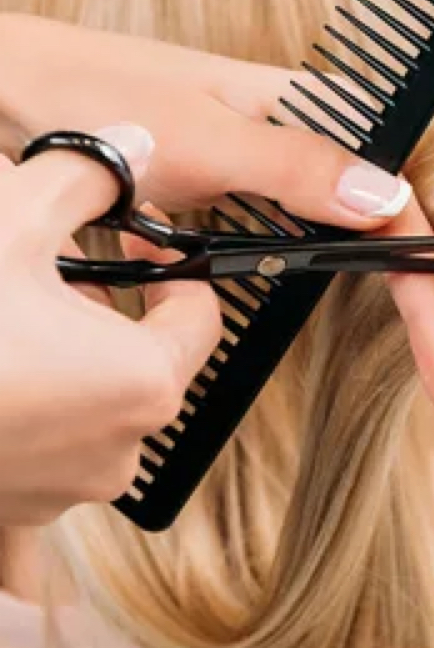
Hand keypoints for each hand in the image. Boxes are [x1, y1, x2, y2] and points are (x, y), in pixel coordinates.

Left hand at [0, 14, 433, 458]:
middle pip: (418, 254)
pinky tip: (428, 351)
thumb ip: (295, 163)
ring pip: (394, 270)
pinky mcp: (275, 219)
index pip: (409, 225)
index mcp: (326, 120)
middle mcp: (329, 158)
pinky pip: (348, 272)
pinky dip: (390, 320)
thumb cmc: (97, 100)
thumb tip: (391, 202)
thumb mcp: (198, 135)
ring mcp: (303, 192)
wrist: (15, 90)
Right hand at [0, 138, 220, 524]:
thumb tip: (134, 145)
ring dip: (62, 345)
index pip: (199, 316)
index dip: (172, 262)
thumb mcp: (9, 222)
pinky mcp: (14, 502)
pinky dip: (30, 392)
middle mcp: (119, 449)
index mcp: (146, 384)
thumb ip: (86, 178)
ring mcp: (64, 486)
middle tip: (52, 259)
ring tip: (8, 304)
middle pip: (140, 354)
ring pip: (89, 395)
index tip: (132, 230)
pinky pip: (44, 435)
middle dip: (104, 299)